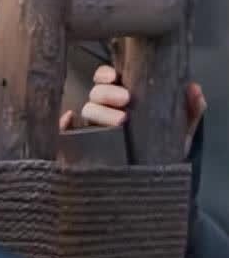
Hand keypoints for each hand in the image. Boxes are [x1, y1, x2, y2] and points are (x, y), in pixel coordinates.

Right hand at [59, 65, 206, 156]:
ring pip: (85, 111)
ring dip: (97, 111)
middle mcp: (105, 112)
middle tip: (126, 101)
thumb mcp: (181, 129)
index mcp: (123, 100)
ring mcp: (93, 130)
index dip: (106, 75)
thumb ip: (190, 110)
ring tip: (119, 121)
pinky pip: (65, 133)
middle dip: (108, 94)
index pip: (106, 80)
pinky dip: (64, 124)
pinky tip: (69, 120)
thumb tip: (193, 89)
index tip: (115, 77)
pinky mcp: (83, 147)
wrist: (159, 183)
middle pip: (95, 94)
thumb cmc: (165, 150)